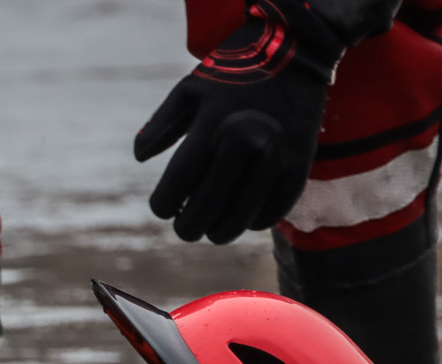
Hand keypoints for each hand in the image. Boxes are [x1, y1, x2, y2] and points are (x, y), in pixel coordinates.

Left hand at [134, 12, 338, 243]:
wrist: (295, 52)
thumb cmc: (232, 74)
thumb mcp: (189, 89)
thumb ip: (160, 124)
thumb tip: (140, 158)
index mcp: (212, 125)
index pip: (178, 184)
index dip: (163, 206)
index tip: (163, 210)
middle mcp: (245, 142)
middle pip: (206, 209)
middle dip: (188, 227)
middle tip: (185, 229)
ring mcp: (277, 155)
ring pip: (240, 218)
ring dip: (221, 232)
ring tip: (212, 231)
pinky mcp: (301, 163)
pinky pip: (274, 211)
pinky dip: (256, 222)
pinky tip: (244, 220)